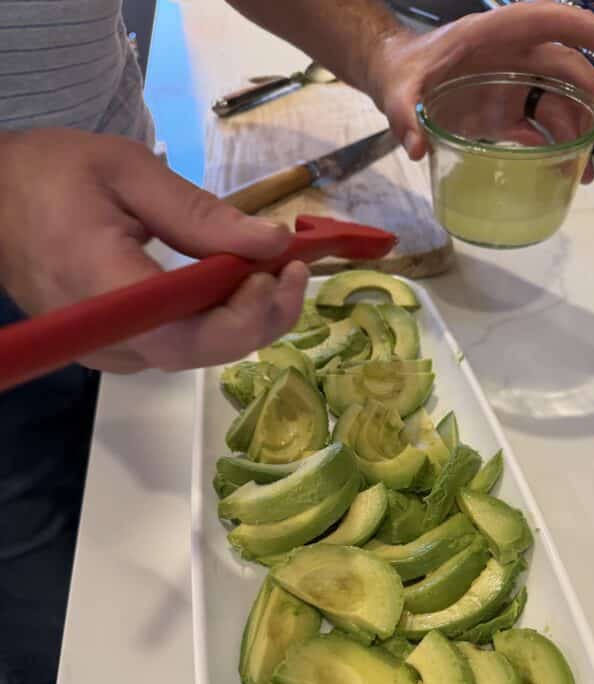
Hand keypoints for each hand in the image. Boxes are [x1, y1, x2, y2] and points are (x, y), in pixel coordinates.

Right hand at [0, 129, 307, 372]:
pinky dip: (220, 320)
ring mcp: (110, 352)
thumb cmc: (52, 176)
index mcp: (99, 283)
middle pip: (200, 352)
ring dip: (246, 319)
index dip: (241, 317)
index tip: (277, 271)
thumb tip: (273, 244)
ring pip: (197, 354)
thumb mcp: (127, 171)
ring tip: (274, 272)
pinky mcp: (118, 351)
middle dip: (260, 315)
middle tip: (293, 268)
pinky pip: (182, 345)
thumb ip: (200, 214)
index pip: (182, 334)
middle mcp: (105, 336)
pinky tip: (240, 286)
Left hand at [368, 0, 593, 180]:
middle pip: (563, 68)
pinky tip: (564, 172)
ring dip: (577, 131)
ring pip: (557, 100)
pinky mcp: (504, 111)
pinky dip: (553, 148)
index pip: (544, 21)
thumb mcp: (397, 92)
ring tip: (587, 168)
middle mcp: (509, 56)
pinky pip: (537, 126)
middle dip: (589, 98)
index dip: (580, 27)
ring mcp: (510, 85)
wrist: (394, 78)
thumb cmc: (402, 73)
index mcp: (490, 37)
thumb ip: (404, 115)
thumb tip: (415, 146)